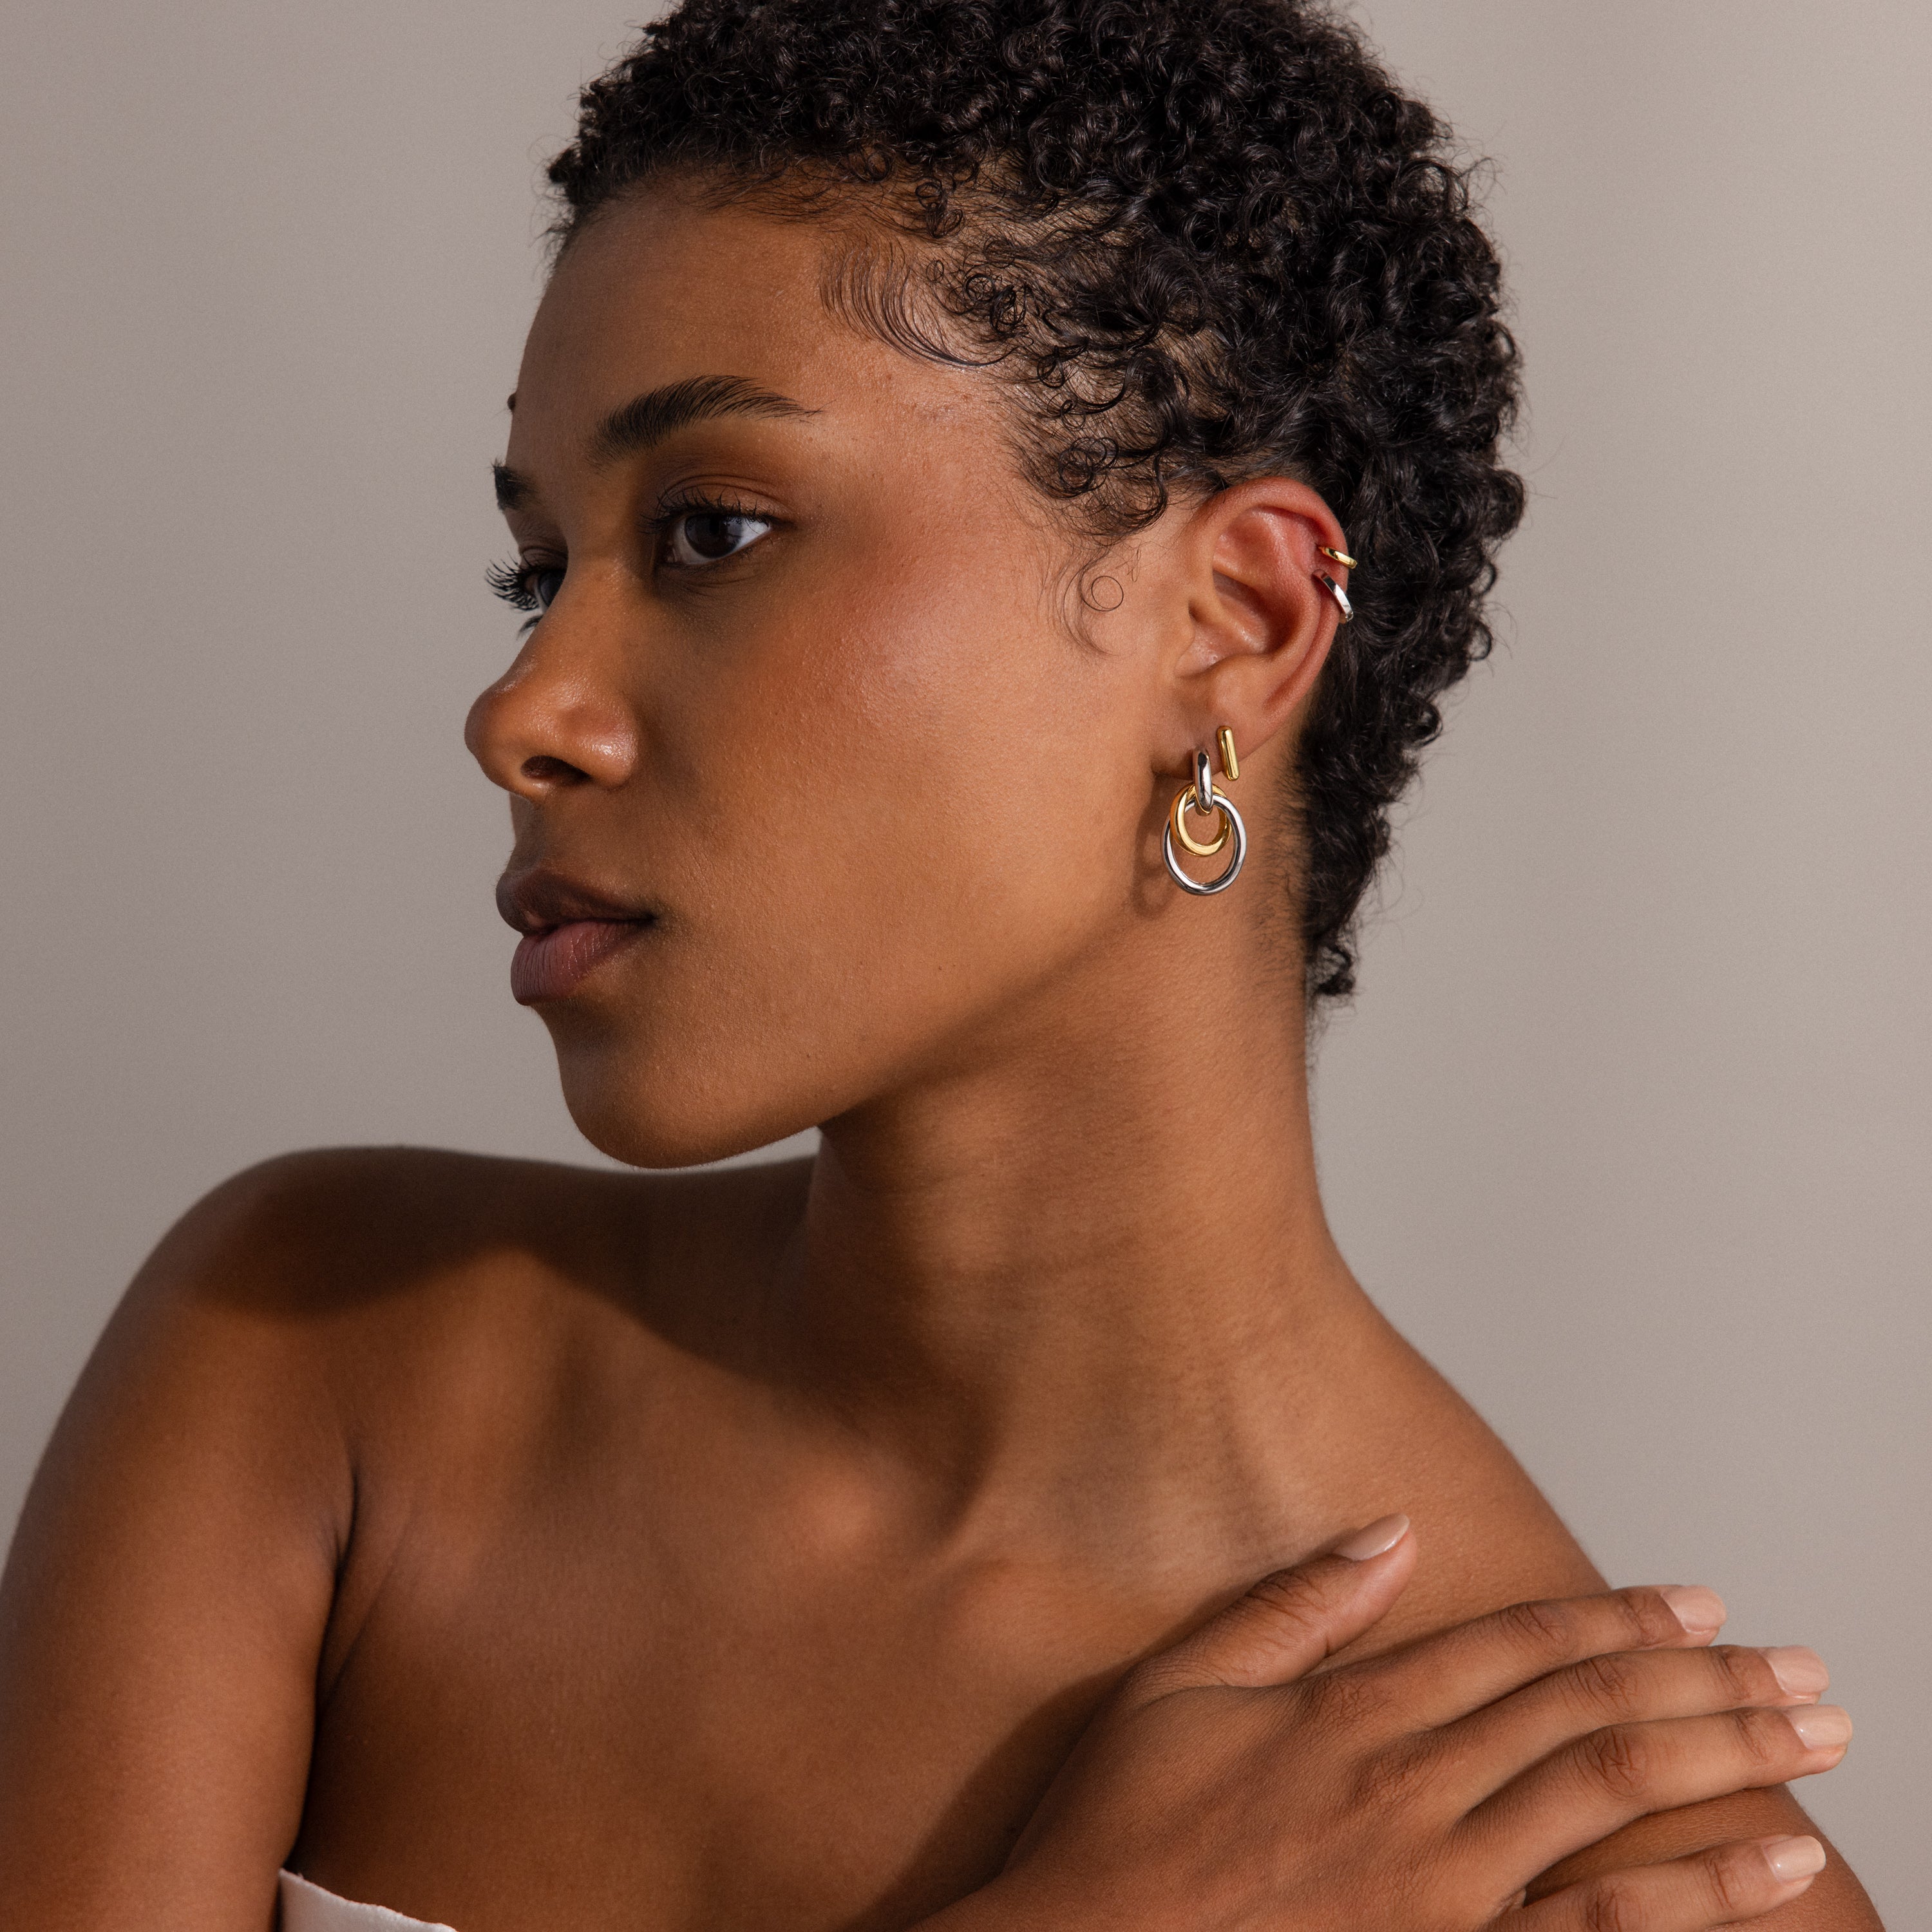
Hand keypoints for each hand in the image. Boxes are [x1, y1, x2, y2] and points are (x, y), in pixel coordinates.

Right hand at [990, 1517, 1845, 1929]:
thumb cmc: (1119, 1832)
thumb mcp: (1178, 1687)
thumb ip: (1291, 1606)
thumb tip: (1389, 1531)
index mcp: (1351, 1715)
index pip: (1518, 1647)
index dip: (1618, 1619)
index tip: (1699, 1604)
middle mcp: (1413, 1789)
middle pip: (1590, 1712)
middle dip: (1709, 1682)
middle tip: (1804, 1669)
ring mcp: (1440, 1888)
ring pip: (1613, 1798)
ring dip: (1726, 1757)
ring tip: (1817, 1739)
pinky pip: (1595, 1928)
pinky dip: (1695, 1895)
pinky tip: (1772, 1868)